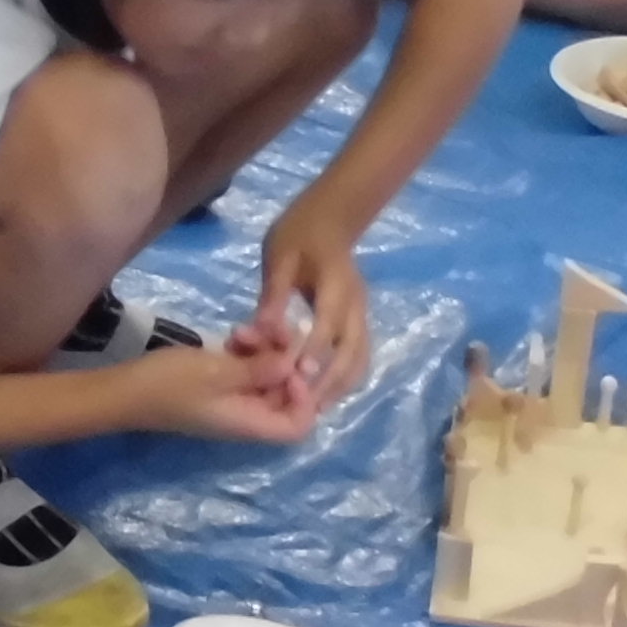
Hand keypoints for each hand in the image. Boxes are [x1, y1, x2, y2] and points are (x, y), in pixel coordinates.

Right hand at [126, 334, 334, 445]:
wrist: (123, 390)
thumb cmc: (169, 384)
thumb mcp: (217, 372)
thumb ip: (259, 369)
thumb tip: (294, 366)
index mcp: (250, 422)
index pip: (298, 425)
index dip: (305, 397)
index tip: (292, 365)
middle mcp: (246, 415)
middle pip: (285, 395)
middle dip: (284, 361)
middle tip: (275, 331)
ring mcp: (231, 399)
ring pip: (265, 377)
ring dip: (264, 351)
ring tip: (247, 330)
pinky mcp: (217, 384)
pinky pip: (246, 370)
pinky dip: (246, 352)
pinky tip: (235, 333)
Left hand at [248, 217, 370, 407]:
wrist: (331, 217)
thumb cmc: (299, 233)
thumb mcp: (278, 257)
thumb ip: (273, 295)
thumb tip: (264, 329)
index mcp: (336, 284)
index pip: (328, 324)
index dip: (315, 351)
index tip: (299, 377)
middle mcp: (356, 304)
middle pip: (352, 351)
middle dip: (331, 381)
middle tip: (307, 407)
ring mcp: (362, 312)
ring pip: (361, 357)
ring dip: (342, 385)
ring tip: (317, 409)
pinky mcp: (360, 319)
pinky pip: (359, 354)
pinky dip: (346, 377)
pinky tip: (326, 393)